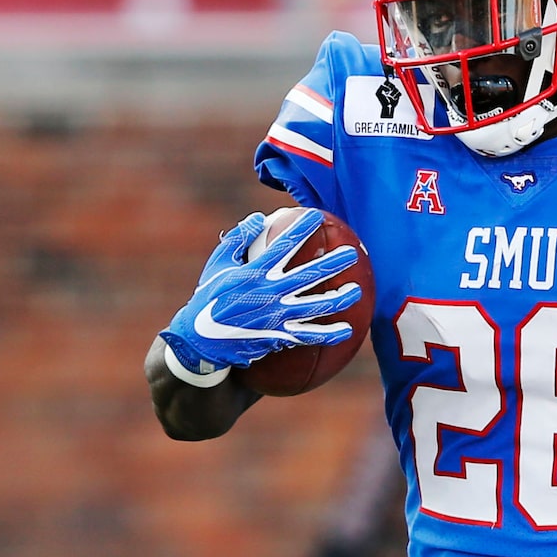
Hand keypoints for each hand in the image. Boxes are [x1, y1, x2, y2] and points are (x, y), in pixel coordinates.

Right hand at [161, 210, 363, 373]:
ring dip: (339, 298)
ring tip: (357, 290)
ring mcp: (275, 316)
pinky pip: (309, 335)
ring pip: (315, 306)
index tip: (318, 216)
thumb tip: (259, 217)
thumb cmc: (209, 297)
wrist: (200, 340)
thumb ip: (239, 239)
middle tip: (352, 253)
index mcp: (253, 271)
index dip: (302, 229)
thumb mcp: (218, 264)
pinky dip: (329, 334)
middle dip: (334, 263)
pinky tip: (347, 330)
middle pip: (309, 275)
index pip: (283, 244)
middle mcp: (268, 292)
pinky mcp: (278, 337)